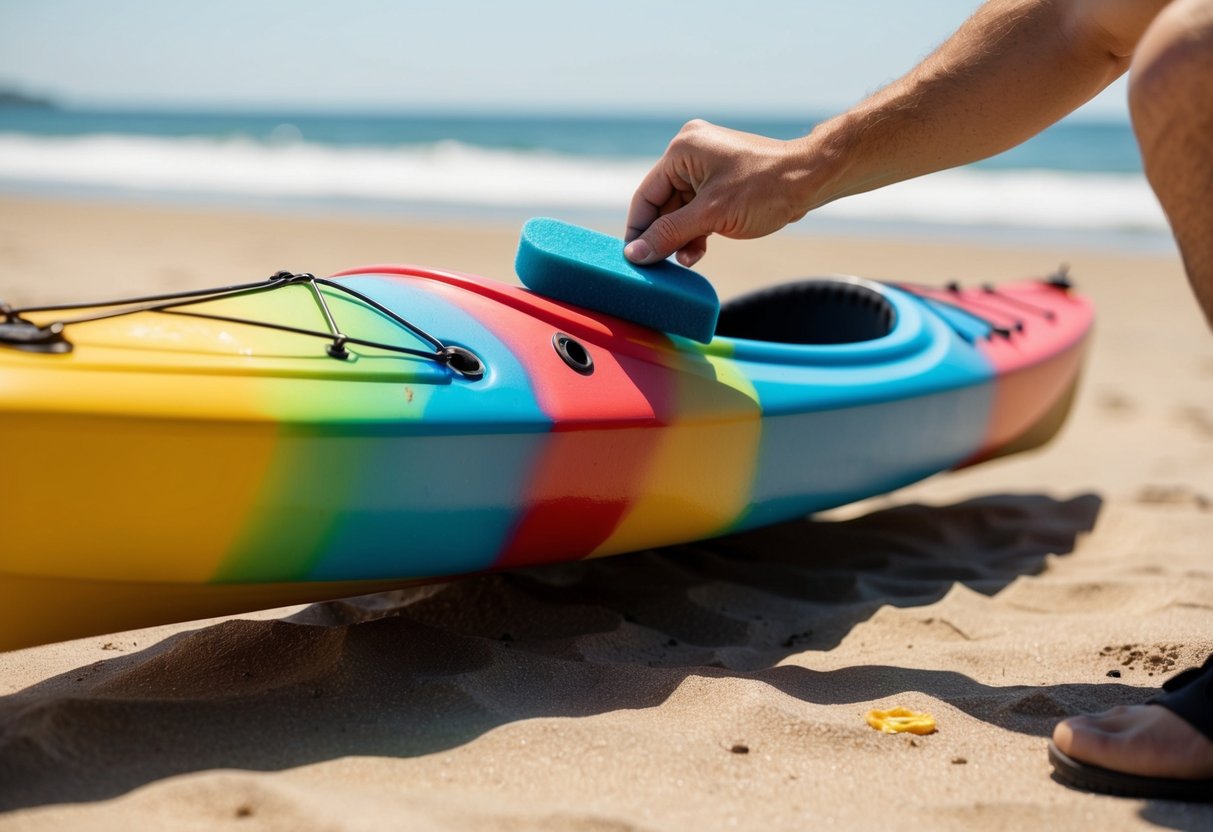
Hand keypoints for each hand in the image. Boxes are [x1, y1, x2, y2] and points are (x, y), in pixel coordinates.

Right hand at [624, 119, 812, 266]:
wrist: (812, 180)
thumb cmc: (765, 189)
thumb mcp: (711, 215)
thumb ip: (669, 234)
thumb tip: (634, 255)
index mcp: (682, 150)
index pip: (646, 195)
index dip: (638, 230)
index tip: (633, 260)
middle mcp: (690, 154)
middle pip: (661, 205)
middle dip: (663, 237)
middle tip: (658, 268)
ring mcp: (706, 169)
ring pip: (679, 212)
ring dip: (680, 239)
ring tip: (683, 262)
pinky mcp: (720, 184)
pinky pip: (697, 212)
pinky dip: (695, 233)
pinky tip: (696, 254)